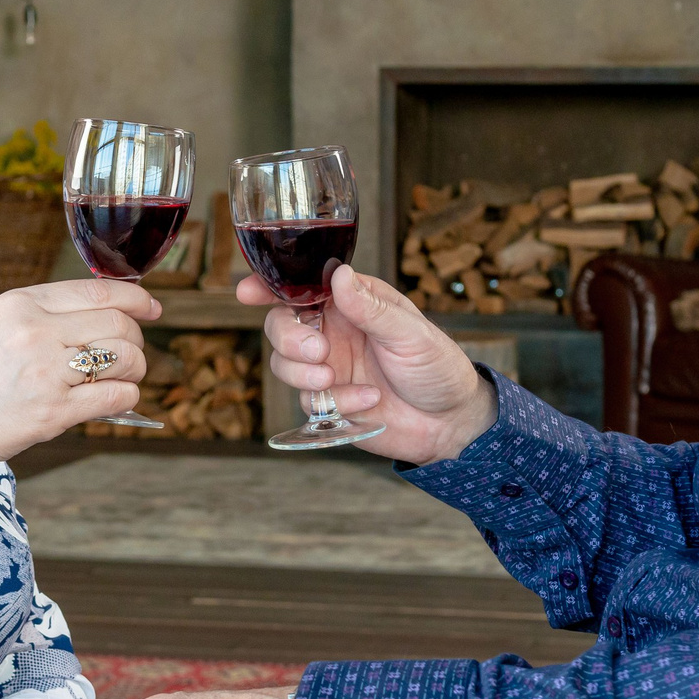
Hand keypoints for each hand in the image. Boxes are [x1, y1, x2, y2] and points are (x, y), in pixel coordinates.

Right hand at [0, 279, 158, 473]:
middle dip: (136, 338)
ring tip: (122, 377)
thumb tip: (111, 312)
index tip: (151, 308)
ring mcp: (46, 373)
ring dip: (136, 369)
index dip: (136, 299)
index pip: (98, 291)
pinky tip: (114, 399)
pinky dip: (127, 397)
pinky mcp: (54, 412)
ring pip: (125, 357)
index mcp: (21, 303)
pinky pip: (117, 396)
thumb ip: (49, 314)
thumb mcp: (0, 325)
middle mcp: (35, 332)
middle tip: (131, 352)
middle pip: (119, 324)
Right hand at [238, 266, 495, 466]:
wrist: (451, 423)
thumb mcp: (409, 332)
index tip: (248, 291)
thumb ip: (370, 308)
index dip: (270, 286)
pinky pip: (310, 401)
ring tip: (335, 378)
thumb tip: (337, 275)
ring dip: (303, 373)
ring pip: (284, 365)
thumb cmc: (438, 367)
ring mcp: (328, 367)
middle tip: (317, 351)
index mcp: (351, 303)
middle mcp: (333, 332)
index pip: (302, 287)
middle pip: (280, 326)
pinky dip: (335, 402)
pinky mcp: (330, 402)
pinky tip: (369, 401)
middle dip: (288, 338)